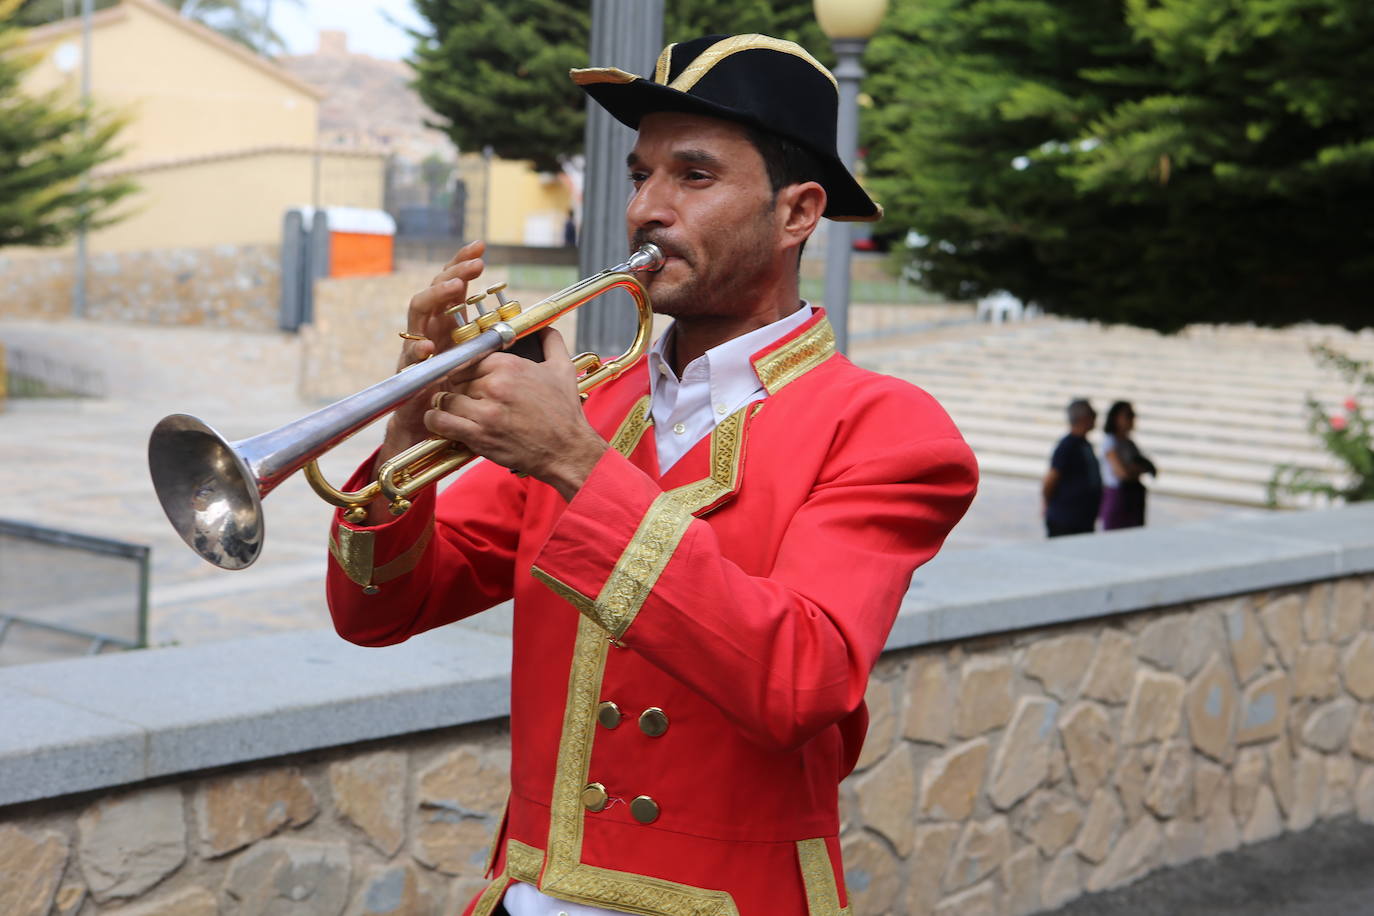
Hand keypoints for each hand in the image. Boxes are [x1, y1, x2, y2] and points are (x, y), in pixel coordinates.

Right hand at [381, 240, 486, 460]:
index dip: (463, 265)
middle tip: (474, 265)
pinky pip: (409, 358)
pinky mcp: (407, 374)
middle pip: (436, 291)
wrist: (429, 428)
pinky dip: (418, 351)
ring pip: (418, 313)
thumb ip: (493, 339)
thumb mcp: (479, 360)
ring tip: (454, 289)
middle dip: (453, 274)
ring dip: (436, 298)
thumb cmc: (457, 392)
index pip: (453, 285)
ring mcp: (415, 349)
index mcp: (448, 324)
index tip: (480, 246)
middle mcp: (430, 330)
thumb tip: (525, 319)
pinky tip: (429, 347)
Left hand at [427, 329, 607, 501]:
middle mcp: (495, 385)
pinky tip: (443, 421)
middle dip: (459, 386)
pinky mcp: (478, 435)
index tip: (470, 377)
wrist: (567, 451)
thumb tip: (545, 326)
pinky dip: (436, 420)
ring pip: (445, 398)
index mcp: (510, 365)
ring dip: (447, 404)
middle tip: (467, 396)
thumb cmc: (564, 413)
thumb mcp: (563, 369)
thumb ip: (551, 341)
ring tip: (456, 409)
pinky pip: (441, 421)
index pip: (471, 357)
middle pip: (456, 378)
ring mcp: (485, 411)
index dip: (469, 368)